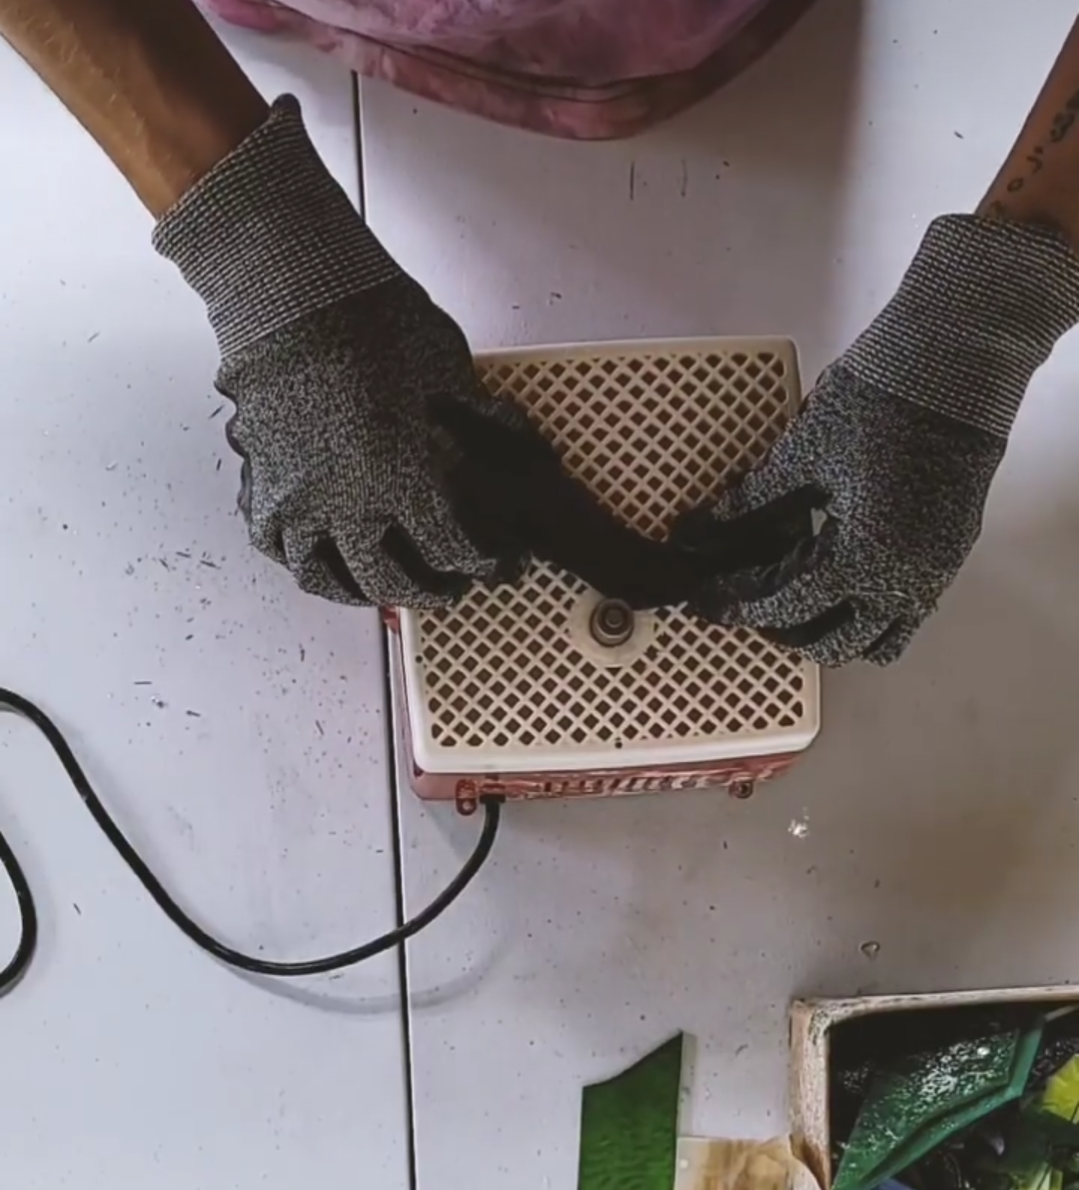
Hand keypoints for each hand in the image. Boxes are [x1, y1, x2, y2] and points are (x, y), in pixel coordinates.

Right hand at [154, 95, 542, 606]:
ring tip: (383, 589)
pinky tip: (319, 554)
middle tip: (449, 589)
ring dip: (360, 592)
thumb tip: (526, 444)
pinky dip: (299, 557)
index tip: (496, 563)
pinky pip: (273, 541)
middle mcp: (346, 504)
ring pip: (325, 576)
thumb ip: (487, 420)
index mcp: (401, 478)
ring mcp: (297, 499)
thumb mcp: (450, 369)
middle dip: (429, 592)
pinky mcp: (262, 482)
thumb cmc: (377, 325)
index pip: (452, 548)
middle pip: (390, 581)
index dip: (482, 562)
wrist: (294, 293)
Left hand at [681, 215, 1078, 664]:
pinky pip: (905, 612)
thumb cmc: (871, 406)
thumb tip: (697, 529)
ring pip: (878, 639)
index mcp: (862, 562)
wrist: (953, 364)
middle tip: (745, 602)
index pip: (787, 607)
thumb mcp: (800, 455)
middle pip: (835, 643)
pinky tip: (834, 576)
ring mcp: (933, 574)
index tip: (705, 602)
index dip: (738, 606)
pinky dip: (865, 611)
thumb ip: (749, 503)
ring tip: (791, 599)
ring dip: (831, 631)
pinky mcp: (947, 554)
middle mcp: (903, 584)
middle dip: (783, 631)